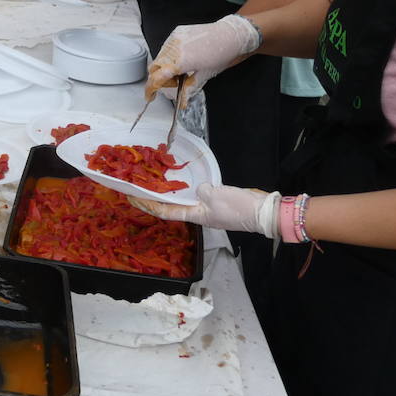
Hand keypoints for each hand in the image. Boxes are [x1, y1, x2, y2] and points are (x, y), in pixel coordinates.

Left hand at [131, 184, 280, 239]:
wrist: (262, 211)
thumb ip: (202, 190)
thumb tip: (199, 189)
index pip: (166, 212)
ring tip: (157, 182)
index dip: (148, 205)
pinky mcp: (219, 202)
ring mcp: (209, 209)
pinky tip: (184, 180)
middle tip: (141, 186)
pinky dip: (187, 189)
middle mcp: (199, 214)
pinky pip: (197, 195)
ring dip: (170, 193)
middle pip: (172, 207)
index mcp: (196, 215)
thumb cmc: (237, 207)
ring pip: (184, 201)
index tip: (133, 198)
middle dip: (156, 198)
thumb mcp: (215, 196)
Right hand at [144, 13, 261, 99]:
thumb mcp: (205, 75)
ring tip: (183, 68)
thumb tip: (182, 101)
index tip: (150, 96)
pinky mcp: (176, 32)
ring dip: (165, 65)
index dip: (150, 89)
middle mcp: (174, 49)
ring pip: (159, 56)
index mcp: (180, 63)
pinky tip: (184, 56)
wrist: (229, 35)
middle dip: (159, 77)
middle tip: (174, 82)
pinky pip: (166, 46)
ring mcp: (174, 39)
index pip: (156, 78)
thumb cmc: (221, 54)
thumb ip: (189, 88)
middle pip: (154, 67)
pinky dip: (170, 54)